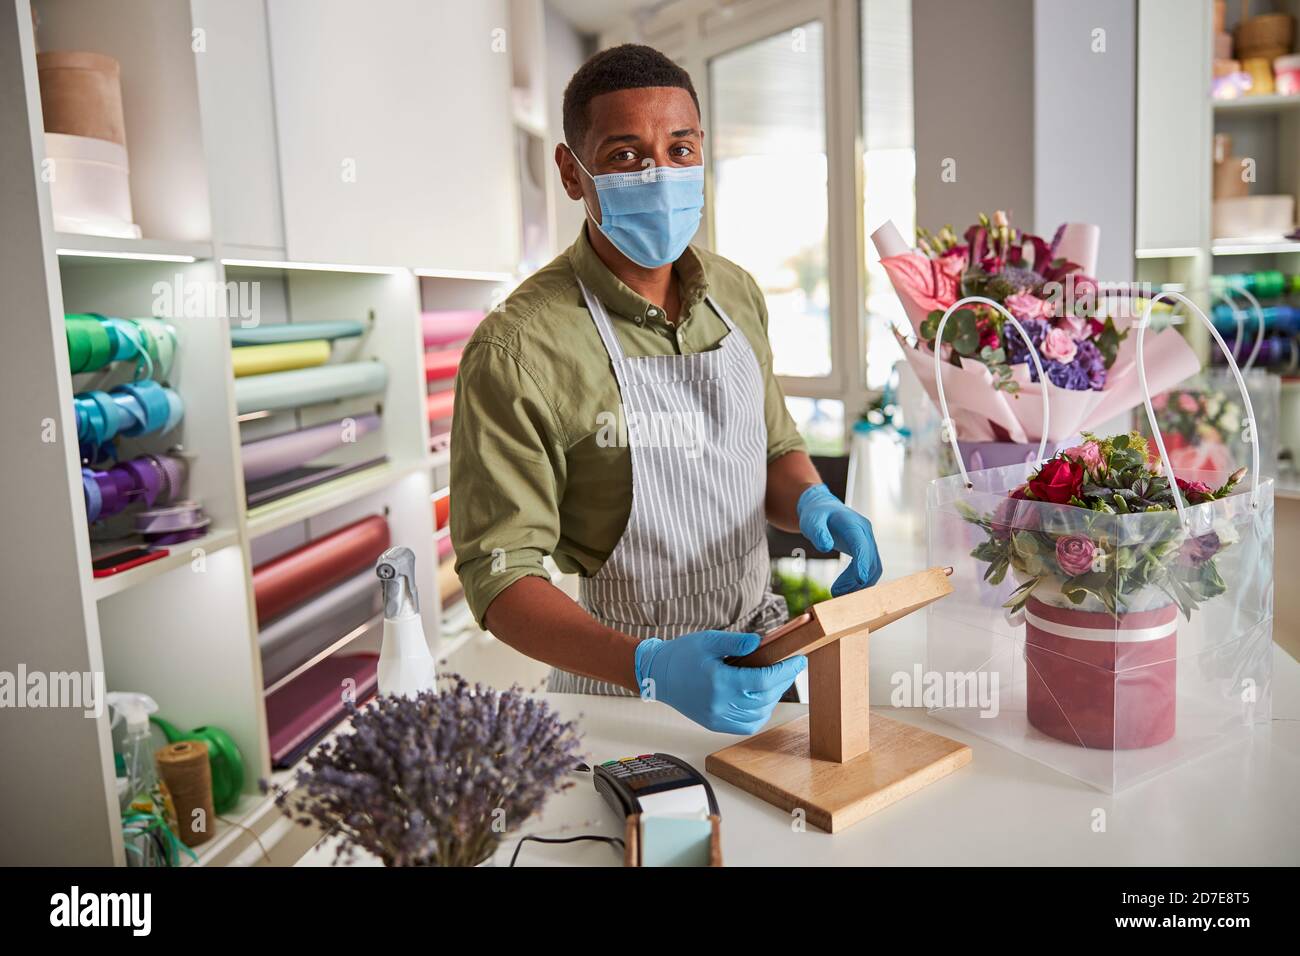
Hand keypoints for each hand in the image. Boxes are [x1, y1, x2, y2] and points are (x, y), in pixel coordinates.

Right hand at [634, 631, 805, 734]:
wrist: (658, 675)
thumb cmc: (682, 655)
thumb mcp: (709, 640)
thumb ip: (736, 641)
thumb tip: (761, 643)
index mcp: (719, 682)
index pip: (762, 680)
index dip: (785, 671)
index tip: (799, 660)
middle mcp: (719, 704)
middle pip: (764, 697)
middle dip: (784, 682)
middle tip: (792, 667)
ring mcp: (717, 717)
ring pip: (758, 714)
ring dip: (774, 698)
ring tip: (777, 681)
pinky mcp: (714, 724)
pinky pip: (746, 725)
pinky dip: (760, 714)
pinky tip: (763, 699)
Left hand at [797, 483, 883, 595]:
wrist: (823, 509)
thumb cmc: (816, 515)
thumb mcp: (811, 521)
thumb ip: (818, 532)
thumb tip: (825, 546)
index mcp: (853, 524)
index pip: (861, 545)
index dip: (862, 563)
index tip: (860, 580)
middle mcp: (865, 532)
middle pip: (870, 559)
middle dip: (857, 580)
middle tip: (836, 593)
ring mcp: (868, 541)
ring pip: (873, 567)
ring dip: (860, 584)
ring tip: (839, 593)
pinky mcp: (866, 550)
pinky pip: (870, 568)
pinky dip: (861, 581)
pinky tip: (846, 589)